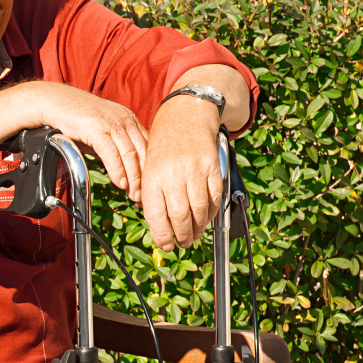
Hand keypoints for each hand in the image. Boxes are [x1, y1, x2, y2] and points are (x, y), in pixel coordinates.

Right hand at [22, 82, 147, 198]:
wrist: (56, 102)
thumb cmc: (77, 119)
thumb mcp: (102, 131)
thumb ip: (114, 147)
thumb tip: (123, 170)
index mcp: (129, 120)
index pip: (148, 146)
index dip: (150, 168)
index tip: (149, 187)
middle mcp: (124, 119)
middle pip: (142, 151)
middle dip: (144, 177)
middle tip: (143, 197)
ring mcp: (111, 122)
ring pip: (129, 154)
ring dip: (133, 177)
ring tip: (133, 195)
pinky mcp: (97, 127)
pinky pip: (111, 152)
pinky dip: (117, 170)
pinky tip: (120, 183)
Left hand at [140, 95, 224, 250]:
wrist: (185, 117)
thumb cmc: (164, 146)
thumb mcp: (148, 167)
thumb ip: (151, 194)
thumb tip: (157, 225)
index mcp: (152, 176)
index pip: (155, 214)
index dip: (161, 235)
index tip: (165, 246)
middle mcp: (172, 174)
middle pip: (179, 215)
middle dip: (182, 235)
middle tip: (183, 243)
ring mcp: (194, 170)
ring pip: (198, 209)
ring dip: (198, 227)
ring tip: (195, 234)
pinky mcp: (212, 167)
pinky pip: (214, 196)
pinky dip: (212, 211)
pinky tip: (207, 217)